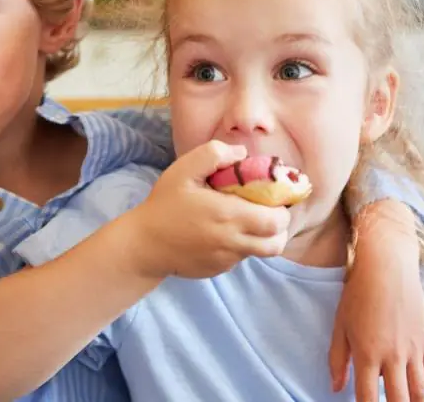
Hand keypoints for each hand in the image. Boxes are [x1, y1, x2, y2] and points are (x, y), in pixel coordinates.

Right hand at [128, 140, 290, 278]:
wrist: (143, 245)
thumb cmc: (164, 204)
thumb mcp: (183, 170)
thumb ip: (214, 154)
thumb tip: (242, 154)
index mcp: (229, 216)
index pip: (277, 221)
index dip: (281, 208)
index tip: (270, 196)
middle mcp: (233, 242)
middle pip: (277, 242)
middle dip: (279, 226)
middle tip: (265, 210)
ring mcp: (227, 260)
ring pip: (261, 252)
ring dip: (261, 237)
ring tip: (245, 220)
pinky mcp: (219, 270)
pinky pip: (241, 258)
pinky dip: (241, 245)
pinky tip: (222, 232)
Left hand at [329, 200, 423, 401]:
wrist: (387, 266)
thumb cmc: (358, 294)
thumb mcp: (340, 326)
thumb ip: (337, 360)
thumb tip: (336, 388)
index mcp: (367, 354)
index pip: (367, 399)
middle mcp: (393, 355)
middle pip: (399, 401)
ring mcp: (413, 349)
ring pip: (420, 392)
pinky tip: (422, 392)